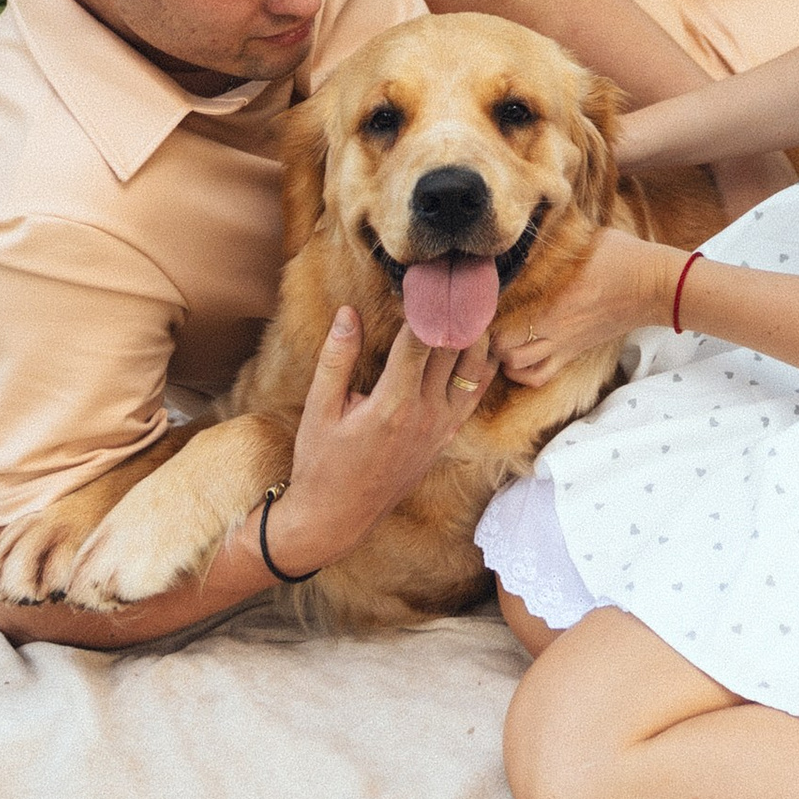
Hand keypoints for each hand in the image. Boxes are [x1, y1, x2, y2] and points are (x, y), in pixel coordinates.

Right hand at [267, 307, 490, 574]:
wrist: (338, 517)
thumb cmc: (322, 461)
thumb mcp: (319, 409)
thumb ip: (336, 358)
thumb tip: (348, 312)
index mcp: (393, 404)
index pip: (420, 341)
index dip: (421, 307)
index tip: (419, 282)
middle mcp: (426, 414)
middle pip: (453, 349)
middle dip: (451, 314)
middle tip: (449, 283)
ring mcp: (441, 428)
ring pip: (475, 369)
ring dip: (474, 335)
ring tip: (465, 305)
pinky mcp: (447, 437)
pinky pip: (475, 393)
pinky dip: (479, 365)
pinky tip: (475, 343)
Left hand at [499, 227, 679, 391]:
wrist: (653, 285)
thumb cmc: (620, 255)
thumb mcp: (581, 234)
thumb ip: (552, 234)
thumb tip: (529, 214)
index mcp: (551, 295)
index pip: (501, 311)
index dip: (483, 306)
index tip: (480, 293)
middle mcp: (552, 324)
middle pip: (501, 345)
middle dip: (487, 334)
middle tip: (484, 316)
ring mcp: (562, 343)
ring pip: (516, 364)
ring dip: (501, 354)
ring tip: (498, 335)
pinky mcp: (573, 353)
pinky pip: (538, 377)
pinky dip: (522, 373)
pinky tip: (519, 357)